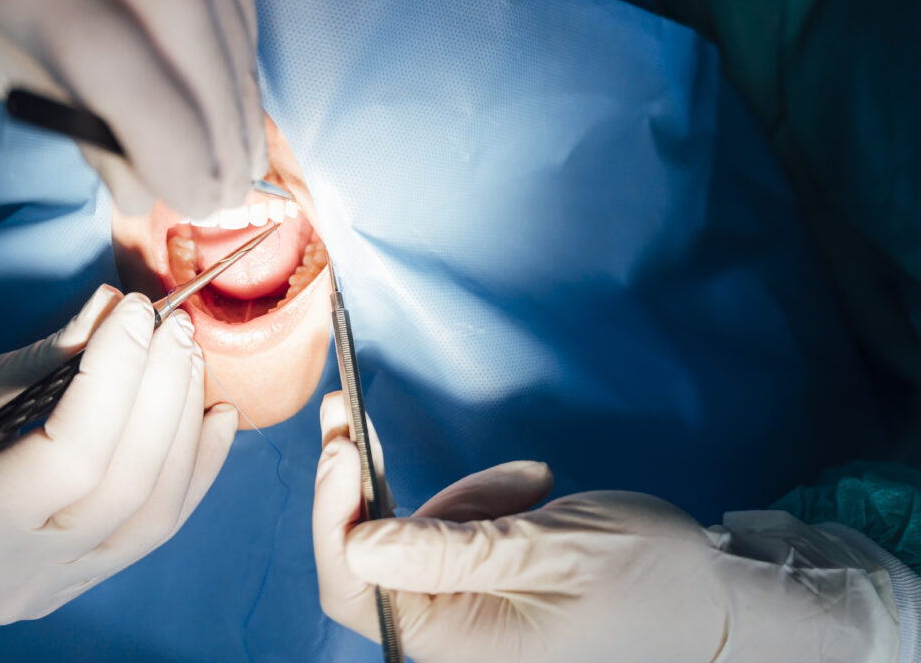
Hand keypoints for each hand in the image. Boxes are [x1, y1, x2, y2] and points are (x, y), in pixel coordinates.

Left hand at [0, 0, 265, 216]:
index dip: (167, 138)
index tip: (194, 199)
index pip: (107, 56)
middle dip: (219, 113)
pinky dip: (238, 14)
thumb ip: (49, 103)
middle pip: (179, 12)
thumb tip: (139, 183)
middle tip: (230, 189)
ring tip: (243, 146)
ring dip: (239, 72)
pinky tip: (236, 72)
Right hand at [0, 285, 238, 637]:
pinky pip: (154, 529)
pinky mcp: (79, 583)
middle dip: (161, 394)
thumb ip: (42, 362)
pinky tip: (214, 415)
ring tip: (189, 360)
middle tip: (172, 326)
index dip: (114, 376)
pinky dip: (192, 468)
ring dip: (184, 428)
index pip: (68, 457)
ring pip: (152, 515)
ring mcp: (53, 590)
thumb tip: (117, 310)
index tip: (134, 312)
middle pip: (124, 487)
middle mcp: (15, 578)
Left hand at [312, 392, 898, 662]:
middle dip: (361, 485)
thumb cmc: (649, 579)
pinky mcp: (483, 590)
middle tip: (350, 413)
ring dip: (456, 497)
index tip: (338, 449)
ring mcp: (465, 614)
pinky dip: (481, 506)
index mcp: (457, 644)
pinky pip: (452, 537)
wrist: (719, 597)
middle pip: (368, 555)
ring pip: (413, 537)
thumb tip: (358, 542)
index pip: (353, 587)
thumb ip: (450, 549)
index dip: (332, 516)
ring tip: (532, 484)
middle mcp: (450, 637)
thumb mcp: (549, 551)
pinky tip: (533, 490)